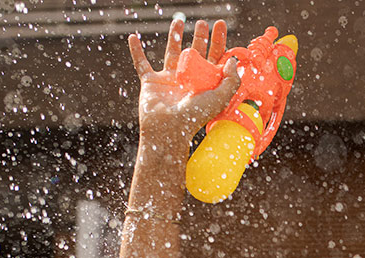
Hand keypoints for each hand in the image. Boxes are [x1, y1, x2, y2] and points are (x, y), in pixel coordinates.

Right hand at [128, 18, 238, 143]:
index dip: (218, 42)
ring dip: (174, 37)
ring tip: (177, 21)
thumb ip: (231, 79)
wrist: (169, 128)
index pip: (213, 59)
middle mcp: (187, 81)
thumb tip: (232, 60)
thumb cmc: (195, 116)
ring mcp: (169, 81)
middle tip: (202, 23)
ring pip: (171, 54)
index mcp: (205, 85)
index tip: (219, 25)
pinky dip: (136, 51)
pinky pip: (141, 64)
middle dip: (199, 37)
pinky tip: (133, 38)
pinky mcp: (150, 82)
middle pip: (195, 54)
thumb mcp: (221, 97)